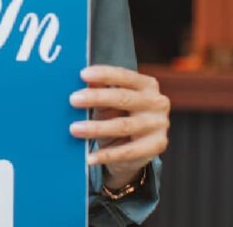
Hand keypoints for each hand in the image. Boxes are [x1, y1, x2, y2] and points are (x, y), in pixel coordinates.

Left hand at [68, 65, 169, 187]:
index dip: (104, 74)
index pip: (125, 76)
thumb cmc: (119, 117)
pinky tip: (90, 157)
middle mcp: (157, 102)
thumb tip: (87, 80)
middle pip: (124, 98)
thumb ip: (101, 90)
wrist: (136, 149)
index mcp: (147, 85)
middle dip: (96, 98)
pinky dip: (107, 155)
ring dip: (96, 128)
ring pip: (123, 126)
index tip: (83, 74)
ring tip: (74, 129)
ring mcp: (159, 125)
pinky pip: (128, 152)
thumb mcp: (109, 103)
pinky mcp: (156, 146)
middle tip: (73, 100)